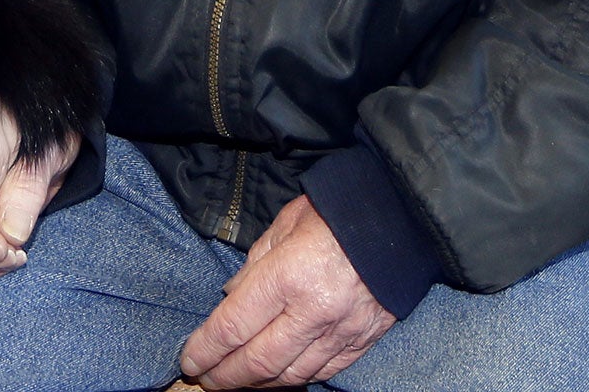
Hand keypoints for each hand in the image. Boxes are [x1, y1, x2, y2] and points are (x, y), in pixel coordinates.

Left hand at [179, 196, 394, 387]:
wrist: (399, 219)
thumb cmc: (334, 213)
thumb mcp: (283, 224)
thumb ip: (253, 264)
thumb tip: (230, 296)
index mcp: (287, 276)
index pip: (234, 326)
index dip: (206, 349)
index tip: (188, 360)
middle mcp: (313, 311)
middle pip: (259, 360)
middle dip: (225, 375)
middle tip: (205, 379)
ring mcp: (341, 331)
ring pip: (291, 374)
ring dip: (258, 383)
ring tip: (236, 381)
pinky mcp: (363, 340)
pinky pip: (324, 371)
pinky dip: (296, 379)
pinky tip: (278, 378)